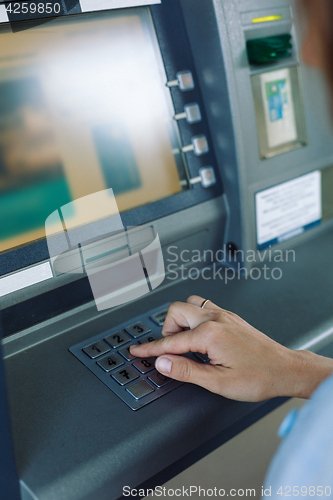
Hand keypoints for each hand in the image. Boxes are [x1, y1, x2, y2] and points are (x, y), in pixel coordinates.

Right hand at [130, 296, 332, 401]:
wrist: (286, 369)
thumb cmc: (259, 377)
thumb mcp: (219, 382)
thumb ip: (186, 371)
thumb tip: (162, 362)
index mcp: (210, 334)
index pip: (170, 341)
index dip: (150, 348)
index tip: (137, 350)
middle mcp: (216, 319)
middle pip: (177, 311)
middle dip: (167, 330)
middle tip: (171, 350)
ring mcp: (224, 315)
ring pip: (191, 304)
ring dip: (181, 321)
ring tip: (185, 343)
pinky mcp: (231, 317)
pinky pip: (204, 308)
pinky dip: (194, 319)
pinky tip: (200, 338)